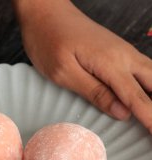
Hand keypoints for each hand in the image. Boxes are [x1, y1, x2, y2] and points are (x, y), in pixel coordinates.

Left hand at [13, 0, 151, 130]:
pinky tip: (148, 96)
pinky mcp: (118, 52)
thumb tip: (123, 113)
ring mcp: (123, 52)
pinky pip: (143, 70)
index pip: (137, 99)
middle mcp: (123, 56)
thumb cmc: (49, 41)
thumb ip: (95, 92)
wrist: (45, 12)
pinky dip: (150, 86)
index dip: (151, 120)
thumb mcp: (65, 73)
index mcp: (111, 63)